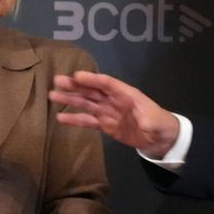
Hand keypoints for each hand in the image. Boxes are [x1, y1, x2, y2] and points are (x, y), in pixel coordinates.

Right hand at [49, 71, 179, 158]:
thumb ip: (147, 120)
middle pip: (92, 90)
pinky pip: (88, 120)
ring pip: (86, 103)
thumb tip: (141, 120)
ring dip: (70, 99)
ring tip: (52, 95)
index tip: (77, 76)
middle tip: (57, 80)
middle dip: (75, 86)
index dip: (93, 79)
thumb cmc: (159, 124)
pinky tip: (60, 117)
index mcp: (127, 94)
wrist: (160, 138)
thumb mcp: (155, 121)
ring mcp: (108, 112)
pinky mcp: (105, 125)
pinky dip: (74, 119)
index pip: (107, 84)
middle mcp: (114, 100)